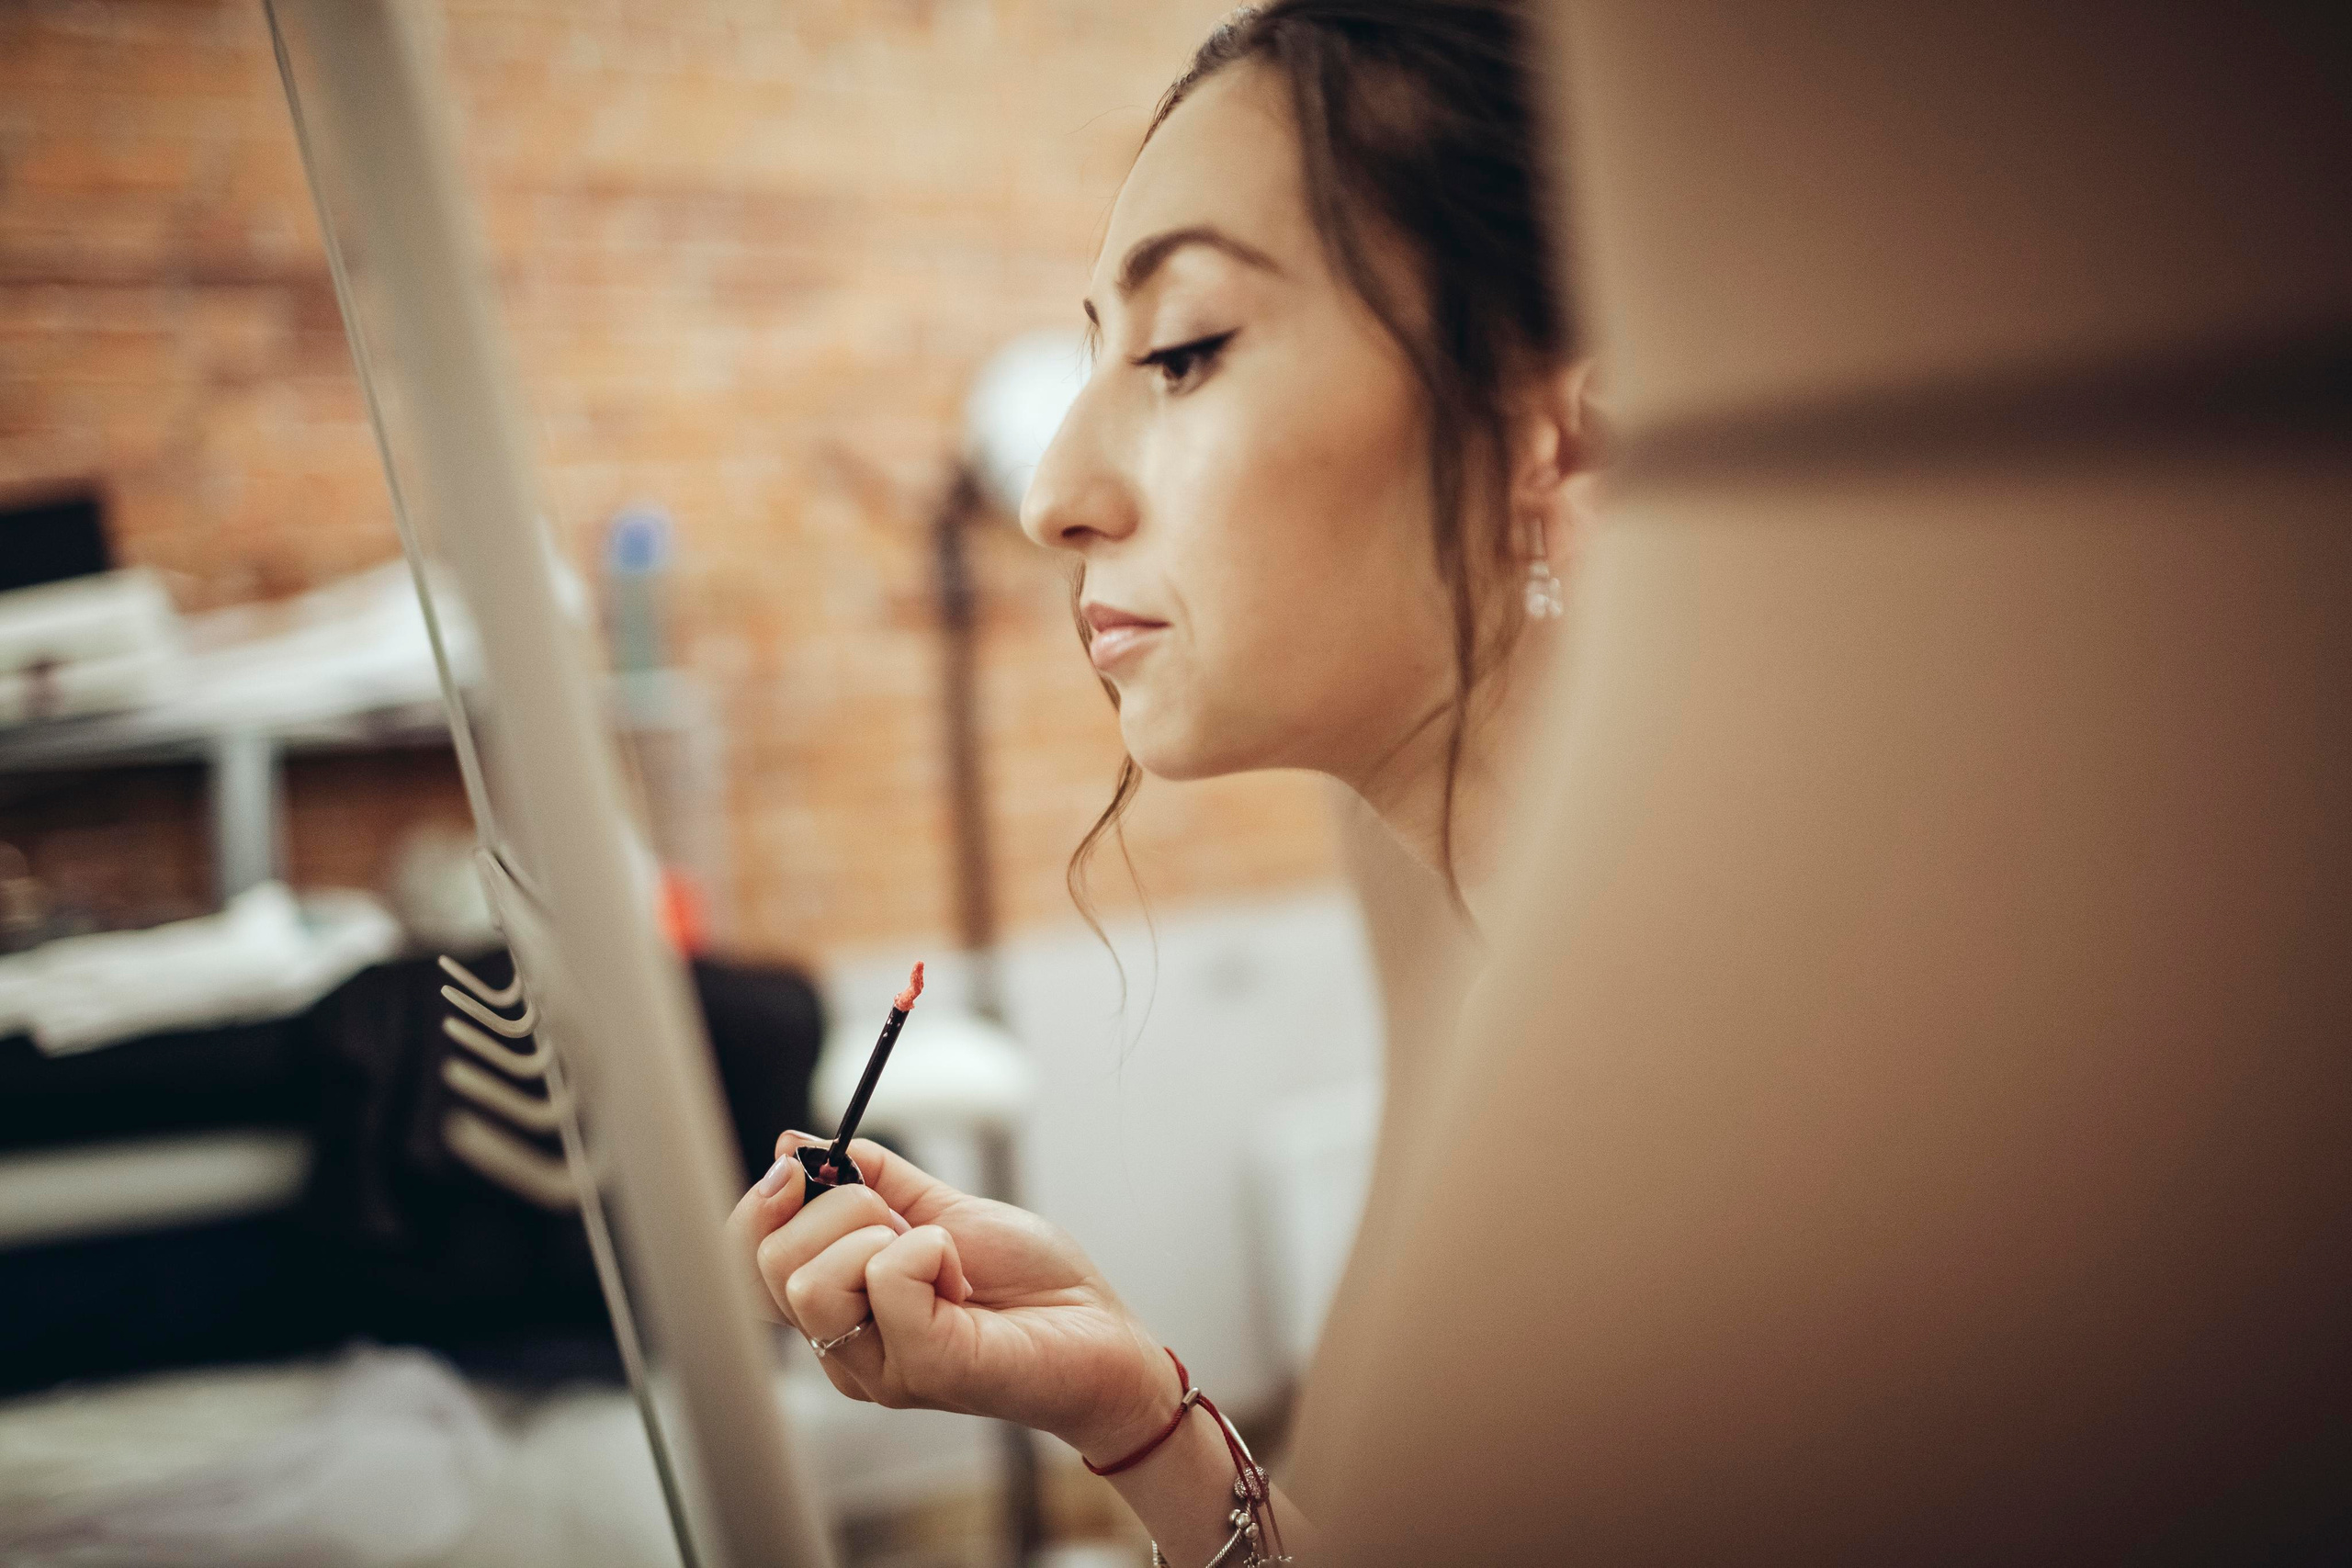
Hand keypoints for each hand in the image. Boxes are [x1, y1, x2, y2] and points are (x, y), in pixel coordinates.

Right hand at [724, 1131, 1181, 1461]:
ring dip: (881, 1235)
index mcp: (840, 1310)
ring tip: (941, 1255)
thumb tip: (795, 1143)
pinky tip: (963, 1277)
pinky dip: (931, 1250)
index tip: (797, 1164)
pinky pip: (887, 1279)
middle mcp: (845, 1349)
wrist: (1101, 1332)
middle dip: (839, 1210)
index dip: (759, 1206)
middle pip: (772, 1266)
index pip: (749, 1265)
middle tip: (906, 1223)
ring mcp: (880, 1367)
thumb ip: (873, 1180)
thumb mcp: (941, 1210)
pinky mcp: (925, 1368)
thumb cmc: (1029, 1283)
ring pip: (812, 1280)